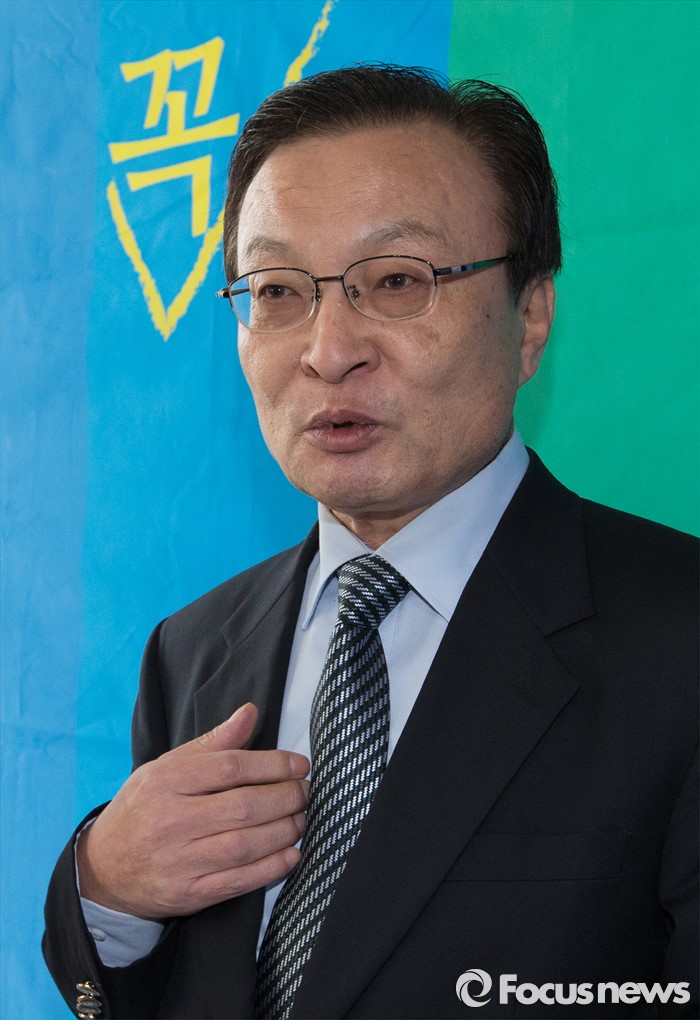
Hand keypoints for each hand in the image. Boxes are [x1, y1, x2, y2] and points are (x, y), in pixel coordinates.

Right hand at [76, 703, 308, 918]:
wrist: (103, 869)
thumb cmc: (144, 808)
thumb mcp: (167, 767)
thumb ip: (213, 743)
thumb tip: (250, 712)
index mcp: (165, 782)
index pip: (230, 767)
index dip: (273, 765)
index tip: (299, 765)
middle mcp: (170, 821)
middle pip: (243, 807)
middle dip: (285, 798)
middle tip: (305, 792)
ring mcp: (178, 862)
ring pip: (246, 845)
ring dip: (285, 831)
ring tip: (301, 818)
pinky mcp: (188, 895)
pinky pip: (240, 881)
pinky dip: (272, 867)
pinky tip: (291, 853)